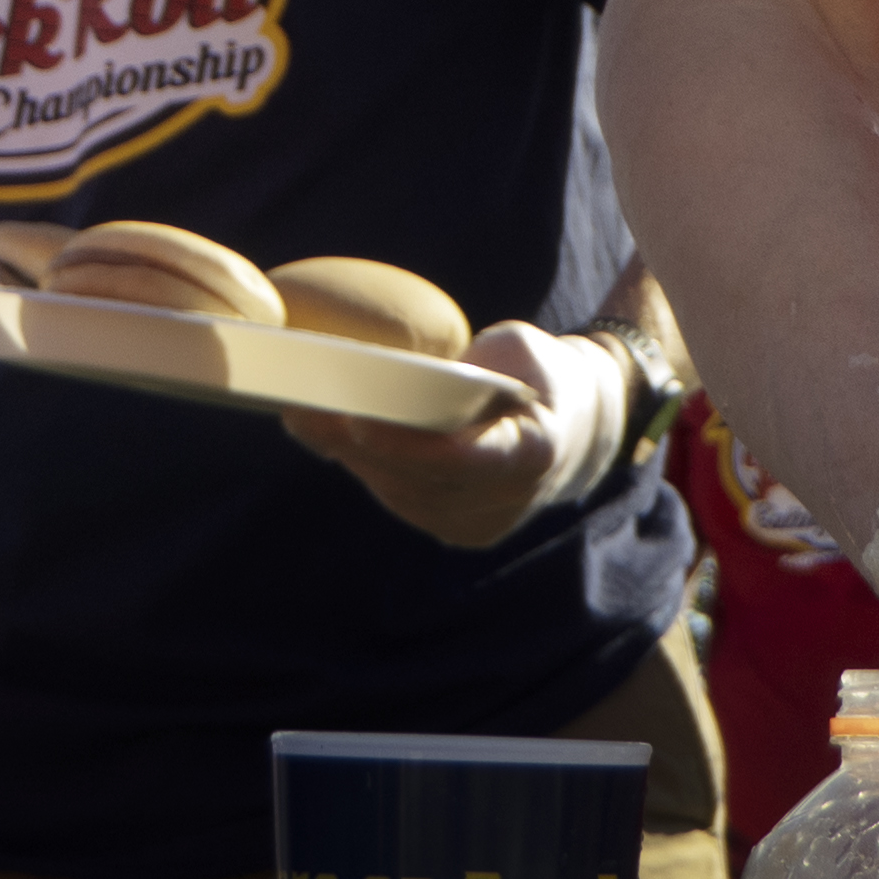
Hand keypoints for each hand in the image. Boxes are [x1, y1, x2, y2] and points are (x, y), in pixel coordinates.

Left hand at [282, 320, 622, 551]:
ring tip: (302, 413)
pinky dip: (367, 466)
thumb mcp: (516, 347)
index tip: (357, 419)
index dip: (409, 445)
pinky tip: (328, 434)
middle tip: (301, 406)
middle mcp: (509, 500)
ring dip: (350, 456)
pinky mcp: (460, 531)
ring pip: (401, 492)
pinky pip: (401, 499)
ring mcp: (483, 524)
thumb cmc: (537, 373)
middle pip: (418, 477)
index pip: (466, 457)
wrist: (577, 429)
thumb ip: (464, 364)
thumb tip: (387, 372)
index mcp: (535, 451)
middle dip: (356, 443)